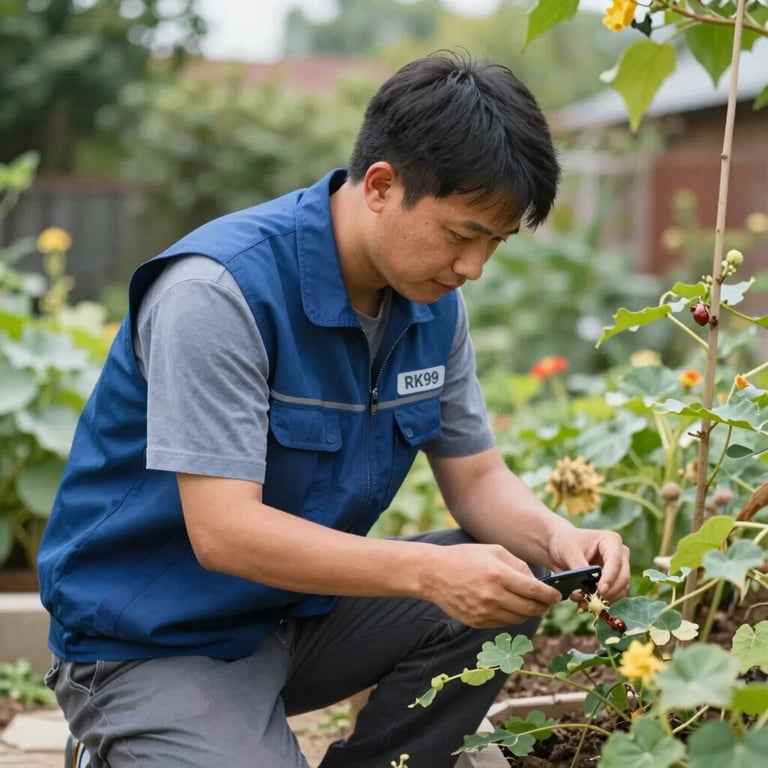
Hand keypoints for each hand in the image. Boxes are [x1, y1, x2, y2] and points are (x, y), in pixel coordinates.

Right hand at [422, 543, 562, 627]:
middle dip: (542, 606)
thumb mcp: (493, 551)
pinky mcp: (476, 622)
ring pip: (518, 619)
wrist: (433, 573)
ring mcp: (484, 611)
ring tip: (528, 604)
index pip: (534, 590)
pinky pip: (503, 624)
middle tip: (546, 602)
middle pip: (529, 609)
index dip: (550, 595)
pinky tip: (508, 607)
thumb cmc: (465, 557)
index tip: (556, 595)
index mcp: (499, 575)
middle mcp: (493, 596)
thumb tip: (536, 581)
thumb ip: (518, 565)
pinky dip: (510, 617)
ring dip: (528, 613)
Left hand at [548, 527, 629, 604]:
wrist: (558, 547)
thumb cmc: (564, 543)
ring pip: (620, 590)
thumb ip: (579, 569)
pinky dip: (601, 603)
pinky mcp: (612, 581)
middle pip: (622, 578)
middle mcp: (619, 554)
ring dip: (604, 600)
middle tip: (590, 601)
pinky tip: (586, 604)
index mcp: (611, 541)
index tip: (600, 590)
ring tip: (583, 603)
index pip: (615, 561)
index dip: (609, 577)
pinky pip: (613, 596)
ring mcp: (618, 569)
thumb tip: (584, 590)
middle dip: (607, 592)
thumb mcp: (569, 552)